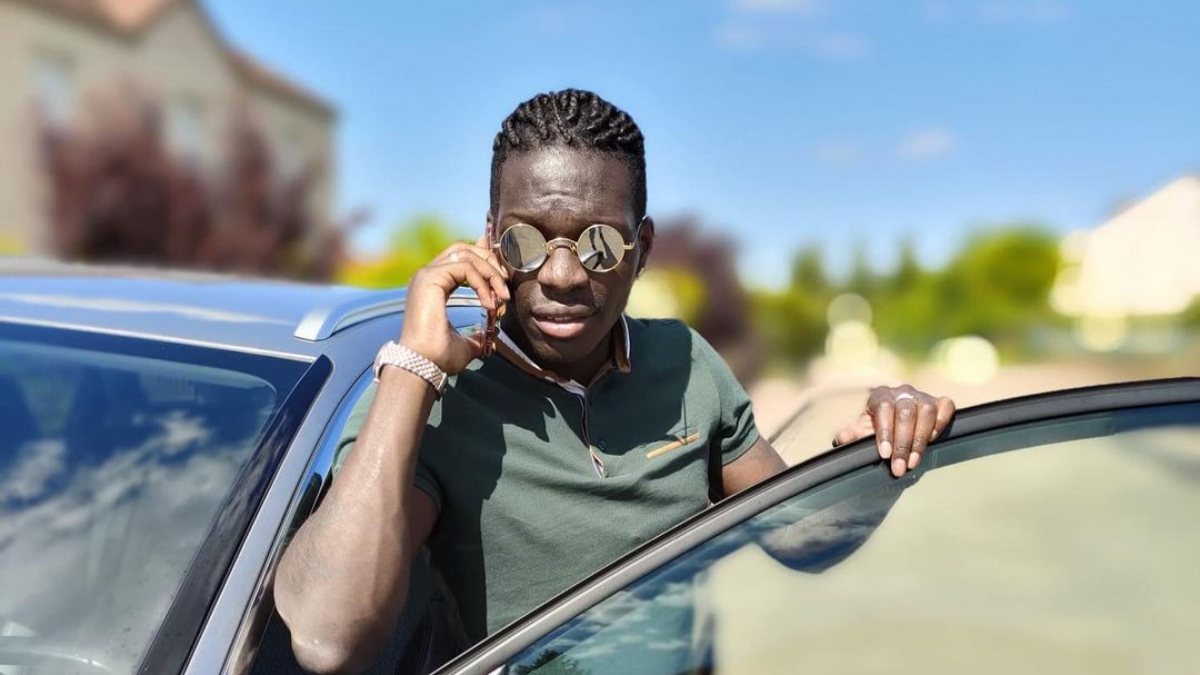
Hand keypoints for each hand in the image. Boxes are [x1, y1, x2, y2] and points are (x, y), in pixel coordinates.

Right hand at [399, 235, 509, 374]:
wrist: (423, 366)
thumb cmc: (438, 358)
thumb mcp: (466, 343)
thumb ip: (477, 333)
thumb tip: (490, 334)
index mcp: (434, 286)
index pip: (460, 257)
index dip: (484, 259)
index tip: (503, 277)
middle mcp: (428, 276)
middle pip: (463, 248)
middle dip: (489, 260)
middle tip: (505, 283)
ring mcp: (427, 275)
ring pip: (466, 255)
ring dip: (490, 272)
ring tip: (502, 296)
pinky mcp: (429, 278)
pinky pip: (464, 267)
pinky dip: (482, 282)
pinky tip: (489, 302)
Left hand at [833, 385, 955, 477]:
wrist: (896, 420)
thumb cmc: (877, 427)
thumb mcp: (863, 430)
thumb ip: (852, 434)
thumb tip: (841, 438)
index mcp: (880, 395)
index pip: (884, 408)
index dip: (885, 431)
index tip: (885, 454)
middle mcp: (902, 392)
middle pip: (906, 412)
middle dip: (903, 443)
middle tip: (899, 468)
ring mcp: (922, 396)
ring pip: (926, 411)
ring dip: (921, 439)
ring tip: (913, 462)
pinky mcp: (940, 402)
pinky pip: (945, 407)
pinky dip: (941, 422)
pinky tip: (933, 440)